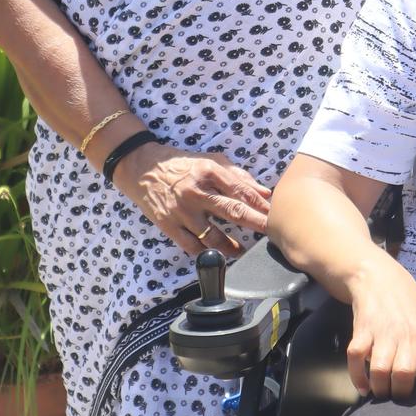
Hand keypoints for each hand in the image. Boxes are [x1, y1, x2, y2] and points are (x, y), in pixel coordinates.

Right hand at [114, 142, 272, 256]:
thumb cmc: (182, 164)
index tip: (274, 213)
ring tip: (242, 251)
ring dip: (231, 246)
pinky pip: (191, 246)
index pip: (241, 190)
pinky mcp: (169, 225)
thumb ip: (238, 176)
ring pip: (212, 235)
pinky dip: (206, 253)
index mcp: (208, 171)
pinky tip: (216, 254)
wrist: (142, 168)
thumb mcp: (210, 161)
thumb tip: (264, 192)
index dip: (260, 204)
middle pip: (232, 211)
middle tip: (270, 232)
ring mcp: (182, 211)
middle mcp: (196, 191)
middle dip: (255, 223)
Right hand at [345, 252, 415, 415]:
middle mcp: (409, 333)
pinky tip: (364, 386)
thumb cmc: (415, 311)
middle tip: (398, 396)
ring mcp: (384, 331)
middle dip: (400, 393)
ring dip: (379, 388)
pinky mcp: (362, 329)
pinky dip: (358, 378)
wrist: (381, 279)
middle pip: (404, 374)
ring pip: (380, 370)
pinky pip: (356, 359)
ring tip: (382, 391)